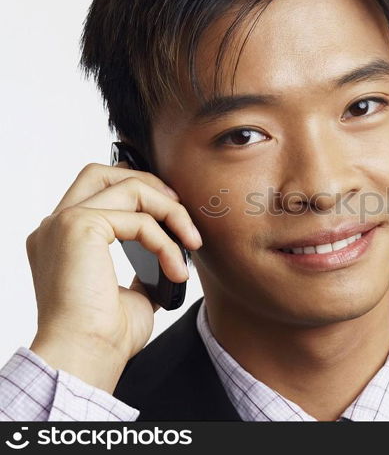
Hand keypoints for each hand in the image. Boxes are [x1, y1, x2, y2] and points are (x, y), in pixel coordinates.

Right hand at [25, 162, 201, 392]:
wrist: (84, 357)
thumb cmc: (104, 336)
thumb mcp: (130, 293)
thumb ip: (142, 267)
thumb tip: (168, 257)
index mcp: (61, 240)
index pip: (96, 191)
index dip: (137, 191)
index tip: (173, 213)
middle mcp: (55, 226)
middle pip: (103, 173)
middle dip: (150, 184)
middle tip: (181, 213)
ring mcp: (64, 223)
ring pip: (128, 187)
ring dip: (170, 212)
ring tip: (191, 243)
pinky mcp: (78, 226)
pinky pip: (139, 219)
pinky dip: (166, 242)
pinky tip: (176, 271)